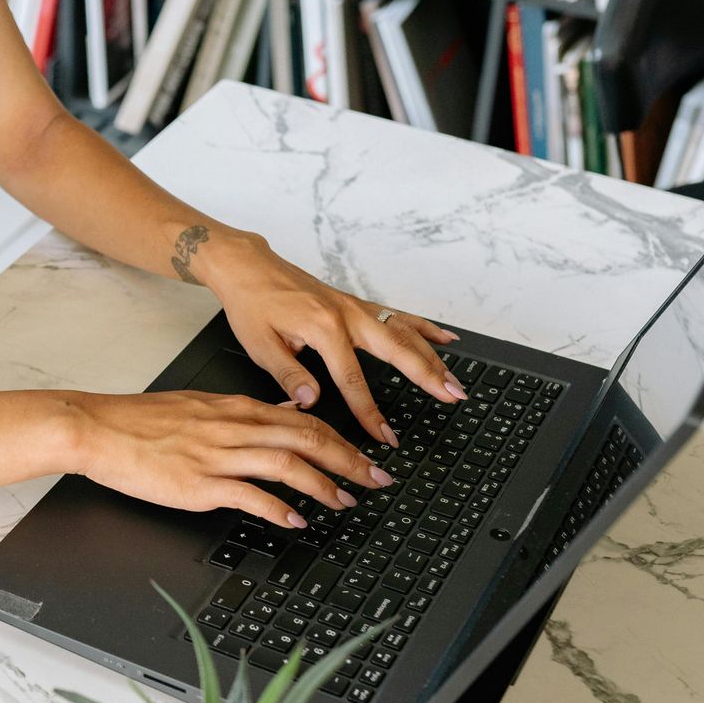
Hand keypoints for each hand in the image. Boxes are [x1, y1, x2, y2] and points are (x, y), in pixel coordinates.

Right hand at [65, 390, 395, 527]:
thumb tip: (283, 415)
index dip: (342, 439)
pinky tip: (295, 520)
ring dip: (323, 484)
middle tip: (376, 479)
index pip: (303, 419)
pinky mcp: (198, 482)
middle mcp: (233, 427)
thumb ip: (245, 413)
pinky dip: (278, 508)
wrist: (99, 428)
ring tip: (345, 501)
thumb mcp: (201, 406)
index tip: (365, 456)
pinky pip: (249, 494)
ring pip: (286, 463)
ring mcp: (216, 454)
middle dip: (348, 459)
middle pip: (306, 438)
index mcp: (235, 408)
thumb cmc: (141, 422)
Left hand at [185, 229, 465, 444]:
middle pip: (398, 349)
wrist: (248, 266)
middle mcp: (346, 314)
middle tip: (453, 396)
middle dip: (428, 375)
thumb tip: (312, 402)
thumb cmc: (251, 303)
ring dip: (434, 355)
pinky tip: (446, 337)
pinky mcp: (354, 303)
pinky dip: (424, 326)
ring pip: (405, 331)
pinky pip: (398, 315)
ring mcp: (354, 306)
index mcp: (323, 327)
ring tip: (455, 378)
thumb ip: (288, 374)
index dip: (370, 411)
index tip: (385, 435)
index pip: (352, 380)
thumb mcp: (260, 344)